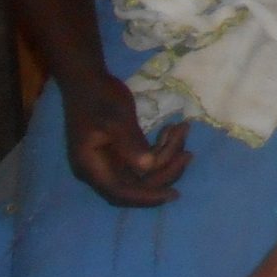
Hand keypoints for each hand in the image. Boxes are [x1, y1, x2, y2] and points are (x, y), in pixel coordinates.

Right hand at [60, 74, 191, 206]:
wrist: (87, 79)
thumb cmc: (99, 96)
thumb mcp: (115, 118)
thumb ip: (130, 144)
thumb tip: (148, 167)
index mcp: (91, 166)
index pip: (121, 193)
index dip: (147, 197)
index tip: (174, 194)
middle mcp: (99, 170)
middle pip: (135, 186)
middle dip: (164, 172)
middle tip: (189, 153)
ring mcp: (110, 161)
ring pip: (143, 173)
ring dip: (166, 156)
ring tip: (182, 131)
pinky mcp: (120, 151)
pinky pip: (144, 159)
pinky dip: (161, 148)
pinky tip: (172, 129)